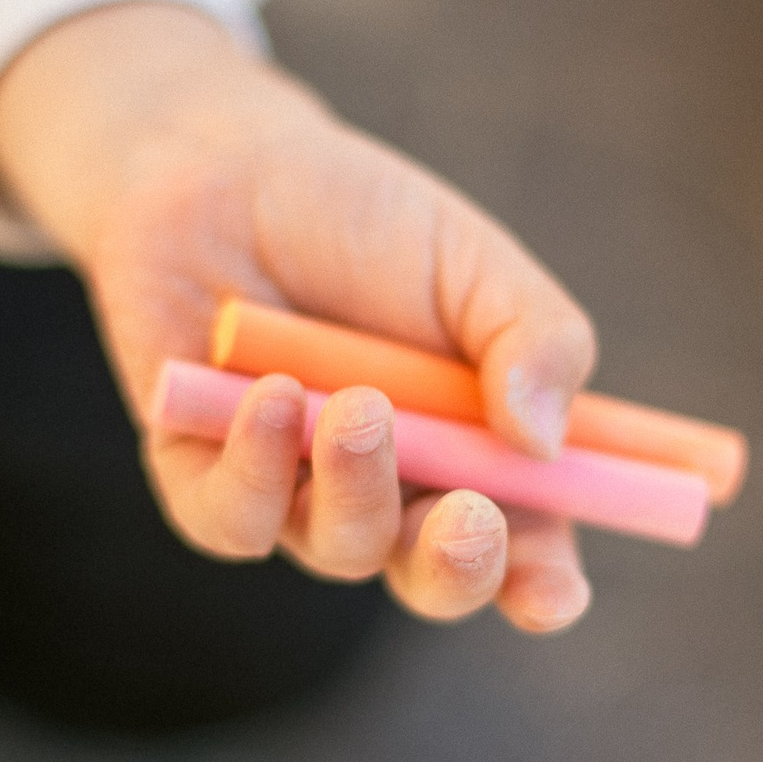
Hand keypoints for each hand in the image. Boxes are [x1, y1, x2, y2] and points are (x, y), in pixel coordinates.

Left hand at [0, 2, 598, 632]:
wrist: (220, 168)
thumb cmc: (361, 219)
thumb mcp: (475, 263)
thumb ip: (537, 339)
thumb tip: (543, 442)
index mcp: (474, 456)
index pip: (523, 548)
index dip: (542, 585)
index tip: (556, 593)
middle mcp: (390, 492)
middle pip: (433, 580)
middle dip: (457, 565)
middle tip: (468, 516)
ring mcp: (298, 495)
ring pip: (339, 547)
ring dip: (358, 485)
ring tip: (358, 402)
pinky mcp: (206, 483)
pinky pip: (235, 521)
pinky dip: (258, 466)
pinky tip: (273, 392)